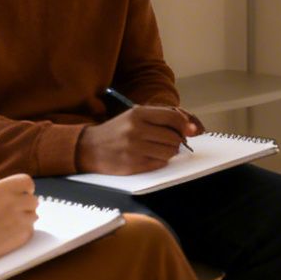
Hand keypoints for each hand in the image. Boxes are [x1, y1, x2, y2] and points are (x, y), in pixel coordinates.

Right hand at [0, 175, 37, 267]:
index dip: (25, 189)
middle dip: (25, 205)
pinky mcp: (24, 234)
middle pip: (33, 200)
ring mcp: (21, 218)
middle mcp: (15, 201)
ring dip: (23, 219)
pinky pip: (29, 230)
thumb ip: (1, 191)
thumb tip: (17, 190)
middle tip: (17, 211)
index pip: (26, 182)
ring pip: (33, 215)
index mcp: (3, 188)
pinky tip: (4, 236)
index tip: (23, 193)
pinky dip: (20, 233)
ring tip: (5, 226)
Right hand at [76, 104, 192, 173]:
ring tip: (159, 148)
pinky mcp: (133, 165)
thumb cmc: (117, 130)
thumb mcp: (135, 115)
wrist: (89, 147)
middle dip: (177, 140)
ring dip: (170, 151)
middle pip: (174, 137)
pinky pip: (160, 163)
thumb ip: (162, 117)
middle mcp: (136, 130)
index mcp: (138, 114)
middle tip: (170, 140)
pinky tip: (150, 156)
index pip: (173, 117)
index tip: (188, 130)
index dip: (184, 125)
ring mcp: (134, 149)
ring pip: (170, 151)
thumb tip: (191, 127)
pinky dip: (160, 160)